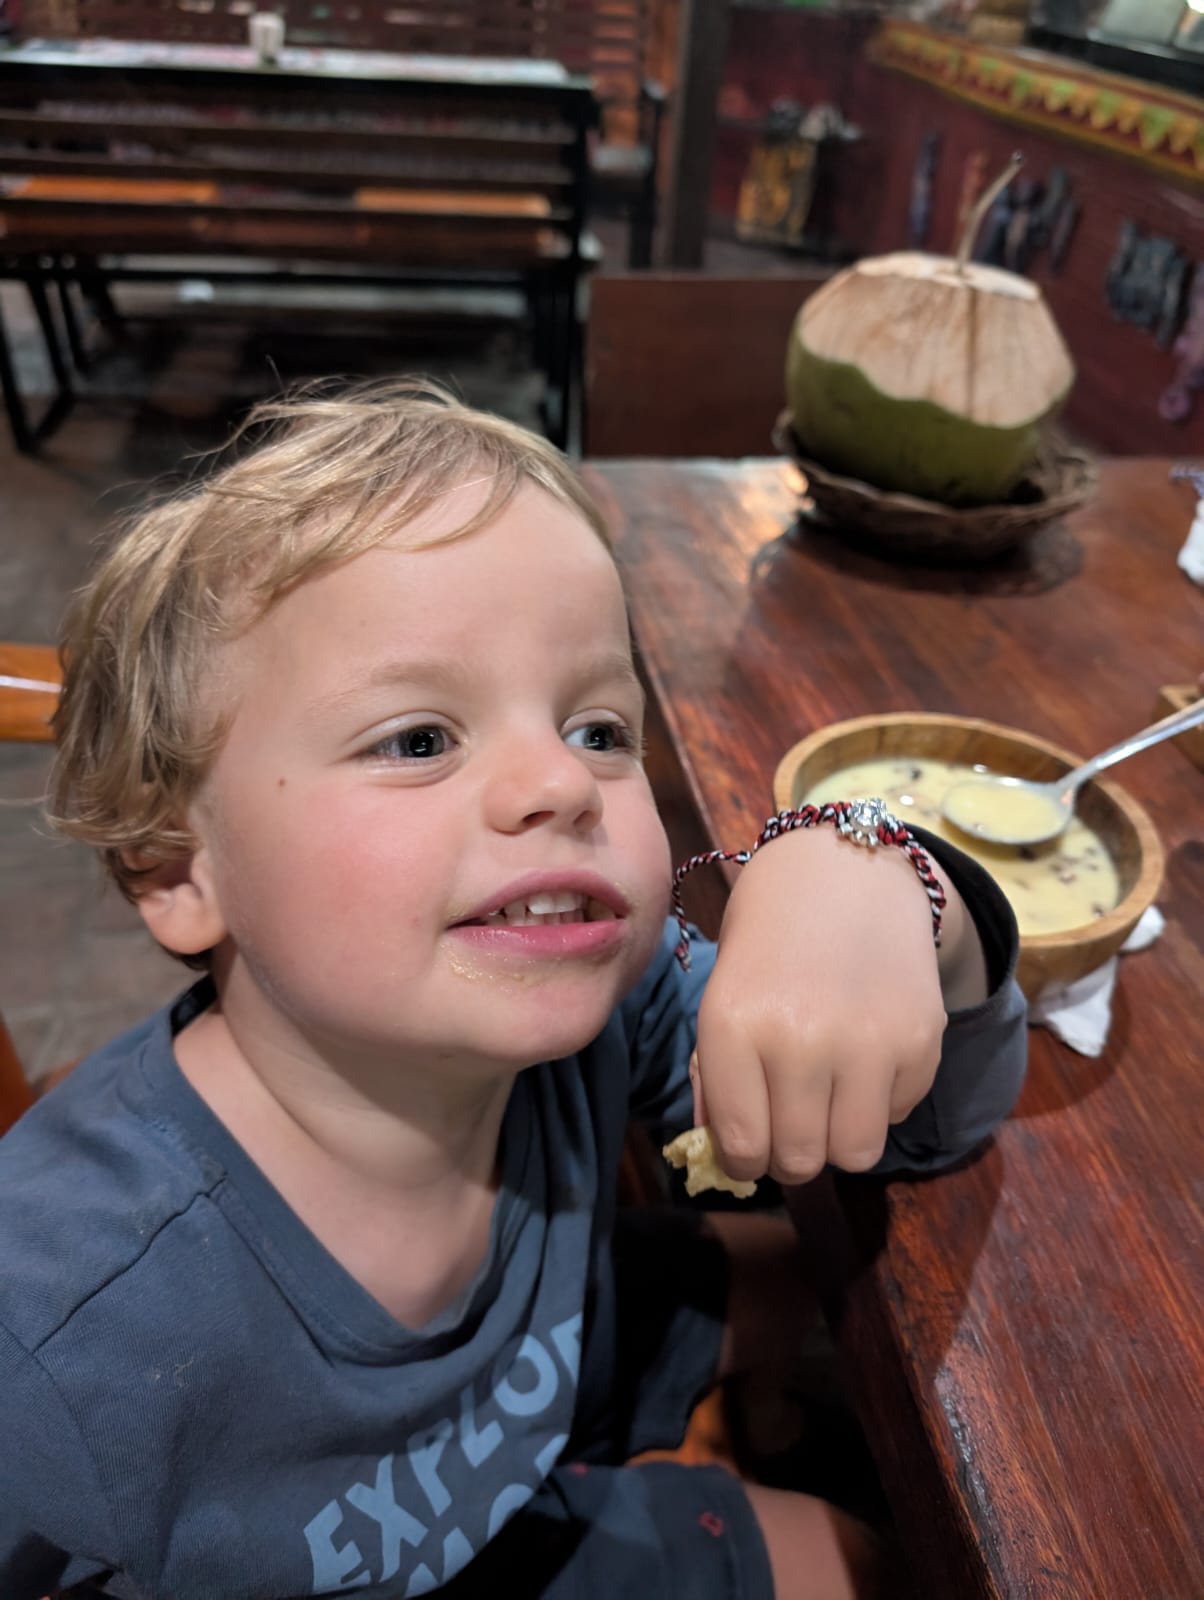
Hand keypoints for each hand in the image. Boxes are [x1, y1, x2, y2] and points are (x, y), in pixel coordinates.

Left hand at [692, 824, 983, 1185]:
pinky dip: (879, 1101)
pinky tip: (865, 1052)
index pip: (740, 1146)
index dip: (743, 1159)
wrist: (846, 869)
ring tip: (829, 1100)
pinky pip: (895, 1114)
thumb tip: (728, 1158)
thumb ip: (717, 1077)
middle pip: (799, 1161)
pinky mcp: (920, 1042)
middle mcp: (800, 1040)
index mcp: (734, 1025)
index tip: (749, 1144)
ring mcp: (867, 1043)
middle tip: (790, 1123)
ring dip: (838, 1139)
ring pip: (855, 1155)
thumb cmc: (769, 937)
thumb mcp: (722, 996)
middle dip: (790, 1155)